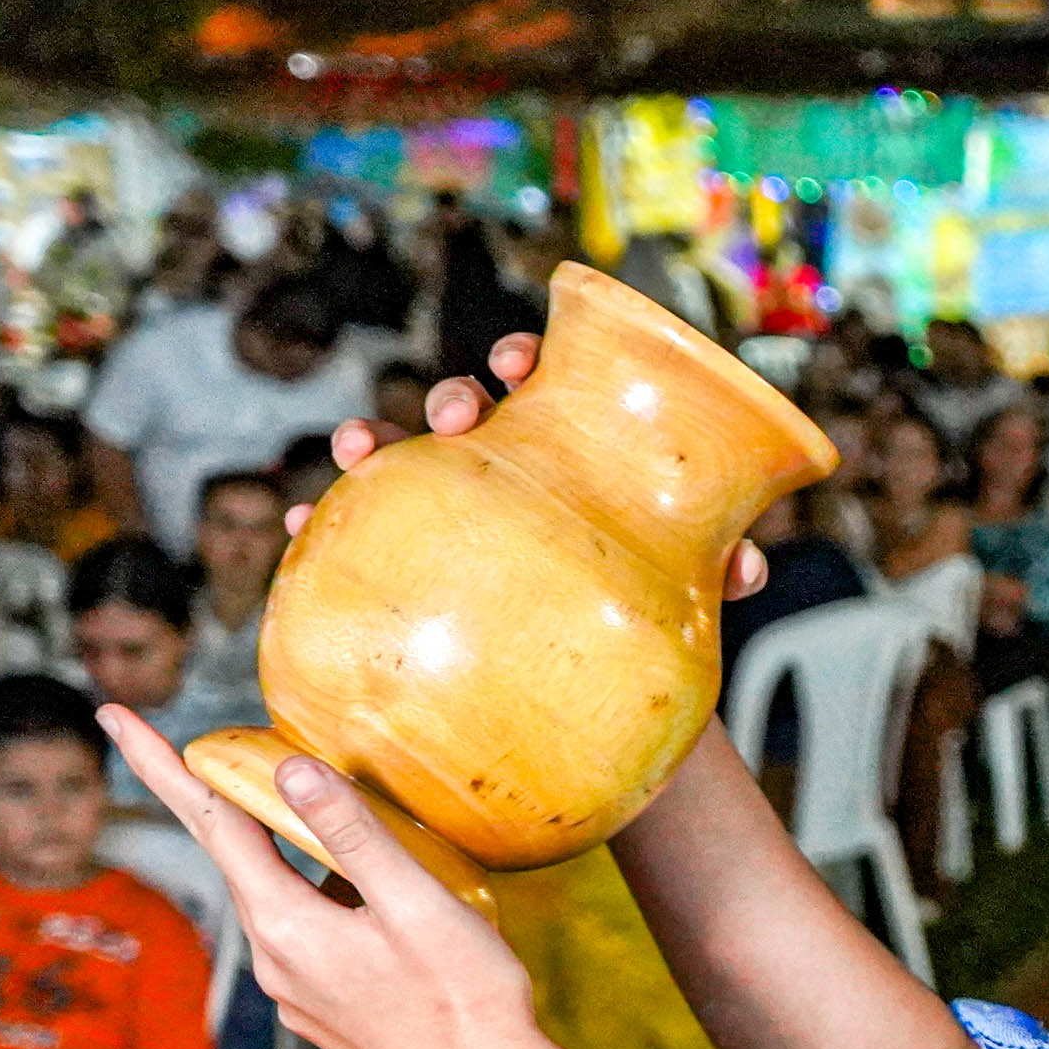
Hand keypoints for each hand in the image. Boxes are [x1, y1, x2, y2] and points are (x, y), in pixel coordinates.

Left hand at [98, 705, 553, 1048]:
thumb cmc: (463, 1004)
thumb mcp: (416, 904)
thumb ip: (351, 833)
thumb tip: (289, 770)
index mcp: (286, 926)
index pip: (209, 823)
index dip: (160, 764)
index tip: (112, 716)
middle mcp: (275, 961)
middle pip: (240, 856)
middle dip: (233, 800)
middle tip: (223, 748)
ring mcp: (297, 992)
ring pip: (284, 896)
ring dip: (301, 857)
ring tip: (359, 847)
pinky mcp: (325, 1012)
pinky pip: (311, 934)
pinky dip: (328, 899)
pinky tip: (386, 909)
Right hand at [309, 330, 767, 603]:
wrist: (598, 687)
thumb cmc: (639, 617)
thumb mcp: (685, 593)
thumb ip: (718, 574)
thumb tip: (748, 564)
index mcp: (569, 456)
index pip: (545, 388)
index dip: (524, 361)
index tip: (517, 362)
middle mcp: (504, 474)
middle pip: (471, 413)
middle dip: (457, 399)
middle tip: (458, 414)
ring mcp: (450, 513)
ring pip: (401, 458)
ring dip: (375, 440)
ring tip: (357, 447)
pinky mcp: (405, 560)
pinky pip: (353, 532)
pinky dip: (325, 518)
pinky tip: (300, 520)